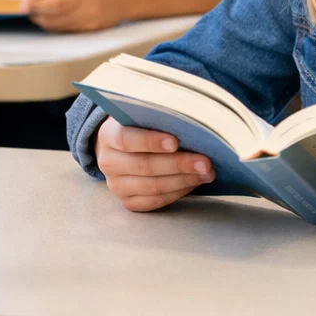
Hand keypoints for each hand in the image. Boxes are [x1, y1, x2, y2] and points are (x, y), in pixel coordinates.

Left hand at [22, 0, 126, 32]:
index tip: (22, 6)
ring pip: (55, 28)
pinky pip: (63, 31)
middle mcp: (88, 11)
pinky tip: (54, 16)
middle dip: (35, 14)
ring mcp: (89, 24)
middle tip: (29, 7)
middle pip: (51, 20)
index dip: (35, 7)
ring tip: (41, 10)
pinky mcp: (89, 32)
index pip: (53, 6)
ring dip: (43, 21)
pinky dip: (54, 25)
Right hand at [94, 117, 212, 211]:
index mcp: (109, 135)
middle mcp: (108, 162)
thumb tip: (196, 118)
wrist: (124, 146)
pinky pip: (155, 201)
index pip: (126, 139)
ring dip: (184, 181)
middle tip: (206, 162)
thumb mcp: (146, 113)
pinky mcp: (128, 201)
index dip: (150, 141)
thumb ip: (163, 115)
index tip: (175, 142)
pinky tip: (194, 183)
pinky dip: (178, 193)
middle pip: (144, 166)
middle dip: (179, 164)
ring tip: (207, 173)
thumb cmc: (144, 125)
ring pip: (152, 186)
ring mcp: (116, 185)